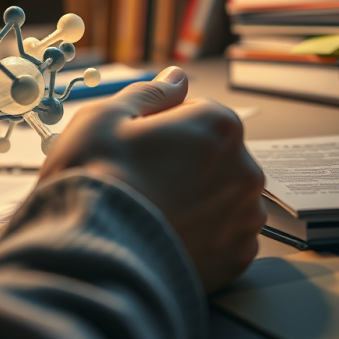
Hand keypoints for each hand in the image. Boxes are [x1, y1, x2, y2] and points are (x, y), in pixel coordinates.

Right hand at [40, 66, 265, 292]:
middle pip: (211, 153)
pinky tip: (164, 234)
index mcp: (217, 126)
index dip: (160, 125)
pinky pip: (221, 235)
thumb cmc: (97, 178)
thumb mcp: (107, 116)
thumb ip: (152, 92)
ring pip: (218, 194)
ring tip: (151, 211)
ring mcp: (244, 219)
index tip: (136, 146)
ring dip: (194, 197)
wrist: (94, 256)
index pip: (196, 110)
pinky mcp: (235, 260)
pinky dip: (199, 234)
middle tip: (139, 179)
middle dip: (182, 161)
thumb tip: (178, 78)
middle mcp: (244, 170)